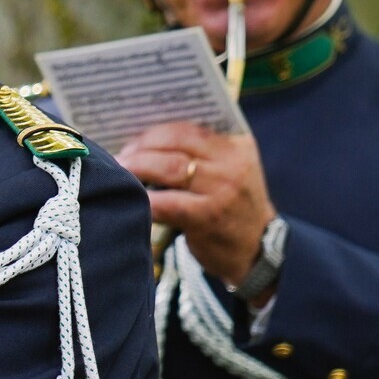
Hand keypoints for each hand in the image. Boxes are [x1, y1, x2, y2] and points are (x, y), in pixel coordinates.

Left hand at [119, 121, 275, 288]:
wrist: (257, 250)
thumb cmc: (230, 206)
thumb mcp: (229, 171)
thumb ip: (200, 152)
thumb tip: (144, 140)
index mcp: (237, 145)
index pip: (189, 128)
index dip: (154, 133)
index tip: (133, 141)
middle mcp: (233, 164)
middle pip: (176, 145)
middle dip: (141, 149)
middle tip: (121, 157)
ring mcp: (222, 191)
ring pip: (169, 168)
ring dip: (137, 168)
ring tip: (121, 173)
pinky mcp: (207, 217)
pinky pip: (166, 202)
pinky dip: (144, 198)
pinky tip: (132, 199)